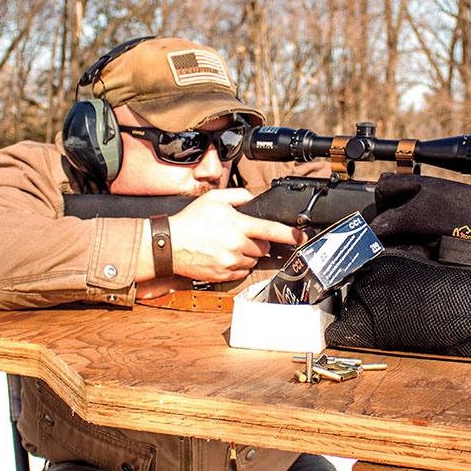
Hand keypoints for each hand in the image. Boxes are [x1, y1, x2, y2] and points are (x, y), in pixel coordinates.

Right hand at [167, 188, 303, 281]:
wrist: (169, 244)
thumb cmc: (190, 221)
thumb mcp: (215, 198)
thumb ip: (239, 195)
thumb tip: (253, 199)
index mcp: (238, 225)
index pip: (271, 230)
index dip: (289, 234)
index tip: (301, 236)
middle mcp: (237, 245)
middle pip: (263, 247)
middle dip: (257, 241)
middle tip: (240, 234)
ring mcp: (231, 262)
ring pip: (253, 260)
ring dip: (247, 253)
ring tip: (228, 244)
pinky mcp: (224, 275)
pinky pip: (241, 271)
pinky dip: (237, 264)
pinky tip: (223, 255)